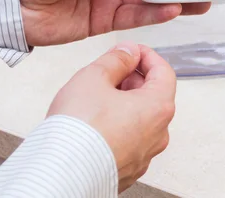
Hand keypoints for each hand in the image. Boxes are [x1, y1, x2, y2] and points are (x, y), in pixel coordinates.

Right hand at [47, 42, 176, 192]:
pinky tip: (95, 123)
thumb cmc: (78, 130)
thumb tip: (128, 52)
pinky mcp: (128, 169)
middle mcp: (158, 133)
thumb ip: (116, 59)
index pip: (164, 72)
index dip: (146, 56)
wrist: (60, 173)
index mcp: (159, 108)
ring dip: (124, 103)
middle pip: (154, 95)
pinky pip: (129, 140)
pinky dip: (118, 126)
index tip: (131, 51)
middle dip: (133, 79)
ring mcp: (144, 154)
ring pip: (141, 119)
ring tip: (97, 98)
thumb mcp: (94, 77)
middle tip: (109, 72)